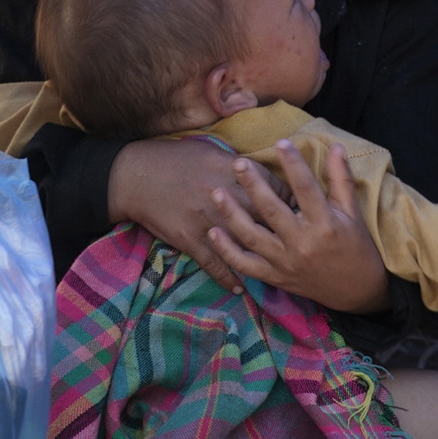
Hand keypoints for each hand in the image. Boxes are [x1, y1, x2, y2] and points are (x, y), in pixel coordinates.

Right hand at [107, 138, 290, 292]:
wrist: (137, 176)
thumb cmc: (174, 158)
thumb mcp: (209, 150)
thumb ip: (235, 163)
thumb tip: (259, 173)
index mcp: (230, 169)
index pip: (272, 185)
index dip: (288, 197)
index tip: (298, 205)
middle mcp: (223, 196)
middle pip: (265, 216)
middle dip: (285, 227)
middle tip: (300, 237)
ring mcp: (207, 221)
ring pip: (244, 244)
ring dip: (263, 257)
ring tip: (280, 266)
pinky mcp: (190, 240)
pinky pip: (215, 264)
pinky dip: (229, 278)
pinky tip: (242, 288)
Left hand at [208, 139, 389, 312]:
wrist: (357, 291)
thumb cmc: (355, 245)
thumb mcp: (352, 211)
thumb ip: (340, 178)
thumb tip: (335, 146)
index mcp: (324, 224)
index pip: (306, 189)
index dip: (293, 164)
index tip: (281, 142)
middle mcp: (303, 243)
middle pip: (272, 211)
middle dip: (253, 186)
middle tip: (239, 164)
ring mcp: (286, 263)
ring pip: (252, 238)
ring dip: (232, 215)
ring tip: (217, 192)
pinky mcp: (276, 277)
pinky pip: (246, 265)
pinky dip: (227, 251)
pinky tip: (213, 232)